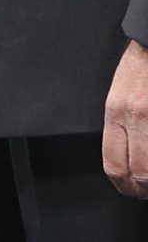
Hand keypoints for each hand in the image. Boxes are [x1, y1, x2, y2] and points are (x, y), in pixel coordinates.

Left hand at [105, 40, 147, 195]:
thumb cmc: (140, 69)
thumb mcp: (120, 96)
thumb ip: (121, 126)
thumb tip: (127, 161)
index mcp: (115, 112)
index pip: (114, 163)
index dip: (124, 184)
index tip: (132, 190)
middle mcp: (134, 116)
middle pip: (139, 173)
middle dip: (145, 189)